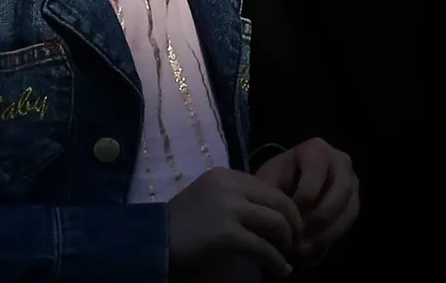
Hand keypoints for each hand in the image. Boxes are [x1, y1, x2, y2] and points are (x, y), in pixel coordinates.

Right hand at [163, 164, 300, 277]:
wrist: (150, 240)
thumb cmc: (179, 223)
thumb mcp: (210, 197)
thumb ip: (236, 198)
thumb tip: (270, 213)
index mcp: (227, 175)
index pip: (271, 188)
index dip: (286, 209)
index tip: (290, 226)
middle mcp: (231, 186)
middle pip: (280, 203)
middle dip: (293, 225)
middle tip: (295, 242)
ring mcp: (229, 209)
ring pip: (276, 224)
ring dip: (286, 244)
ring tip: (286, 257)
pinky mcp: (226, 235)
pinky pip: (262, 248)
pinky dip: (275, 261)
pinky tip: (279, 270)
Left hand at [251, 139, 359, 261]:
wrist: (285, 187)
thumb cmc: (275, 182)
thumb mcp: (267, 182)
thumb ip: (274, 196)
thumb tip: (284, 219)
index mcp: (316, 149)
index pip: (317, 170)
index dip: (305, 195)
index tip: (288, 216)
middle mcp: (340, 160)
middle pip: (341, 190)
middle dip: (320, 217)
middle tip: (298, 237)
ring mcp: (351, 181)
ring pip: (349, 208)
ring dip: (325, 231)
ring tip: (301, 248)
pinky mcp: (353, 200)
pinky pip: (349, 221)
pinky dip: (331, 236)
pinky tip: (310, 247)